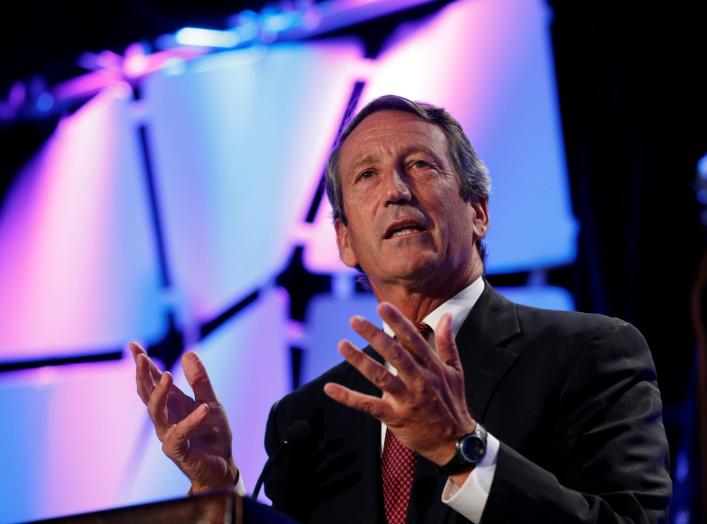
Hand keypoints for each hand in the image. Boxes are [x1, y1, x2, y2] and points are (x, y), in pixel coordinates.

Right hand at [129, 341, 237, 493]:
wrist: (222, 465)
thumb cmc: (213, 435)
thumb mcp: (210, 401)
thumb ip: (199, 381)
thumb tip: (188, 353)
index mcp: (173, 404)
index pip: (153, 381)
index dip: (143, 364)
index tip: (133, 345)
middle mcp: (166, 417)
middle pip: (146, 393)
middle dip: (142, 374)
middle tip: (141, 356)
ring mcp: (168, 434)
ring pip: (155, 411)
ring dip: (160, 392)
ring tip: (168, 374)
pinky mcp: (178, 450)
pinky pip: (180, 433)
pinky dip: (193, 420)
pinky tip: (204, 408)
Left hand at [323, 302, 475, 467]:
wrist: (454, 443)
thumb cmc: (453, 404)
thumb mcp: (455, 372)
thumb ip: (447, 343)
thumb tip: (446, 316)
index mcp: (432, 368)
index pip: (413, 340)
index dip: (398, 322)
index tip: (383, 307)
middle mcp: (419, 381)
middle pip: (394, 354)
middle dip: (374, 335)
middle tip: (355, 320)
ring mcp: (406, 399)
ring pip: (380, 376)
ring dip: (359, 360)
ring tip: (342, 345)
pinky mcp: (394, 417)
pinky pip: (367, 405)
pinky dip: (347, 397)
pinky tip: (330, 388)